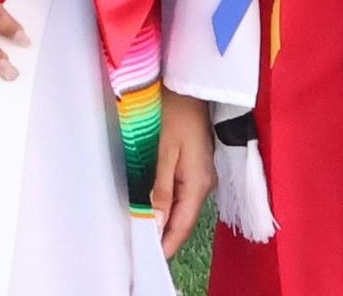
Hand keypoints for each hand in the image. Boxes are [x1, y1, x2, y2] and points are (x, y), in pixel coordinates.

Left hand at [152, 87, 217, 256]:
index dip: (165, 245)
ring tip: (140, 228)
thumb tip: (156, 223)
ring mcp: (201, 173)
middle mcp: (205, 182)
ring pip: (181, 206)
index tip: (147, 259)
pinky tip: (152, 203)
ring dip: (163, 217)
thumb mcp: (163, 150)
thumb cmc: (174, 110)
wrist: (187, 83)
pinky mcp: (195, 164)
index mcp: (199, 182)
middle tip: (138, 245)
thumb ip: (161, 189)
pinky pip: (181, 192)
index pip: (182, 226)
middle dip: (162, 234)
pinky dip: (167, 201)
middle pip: (183, 218)